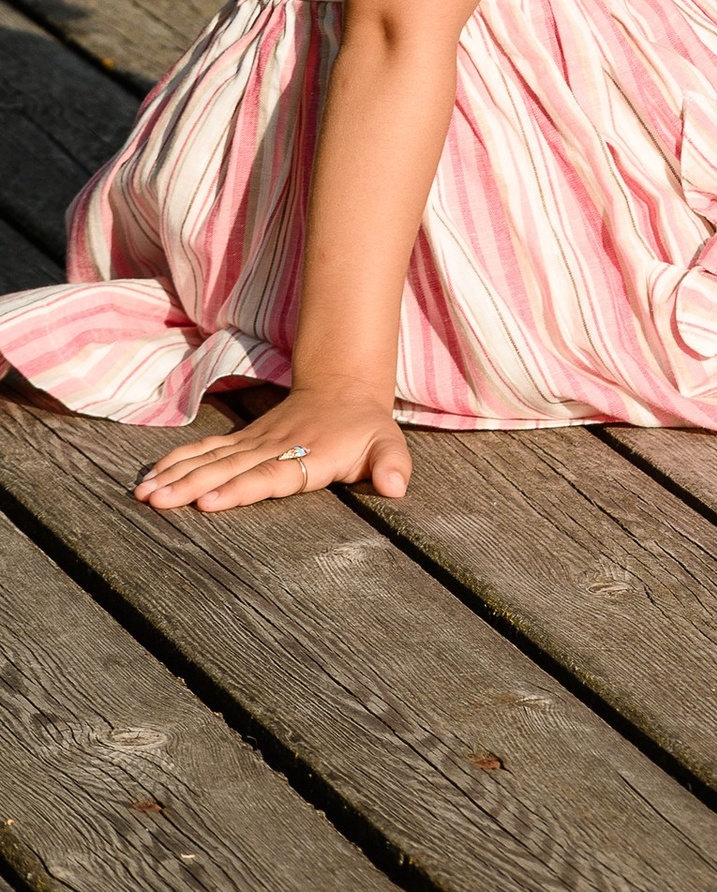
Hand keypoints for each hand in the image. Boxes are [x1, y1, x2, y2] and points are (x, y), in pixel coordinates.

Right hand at [133, 388, 410, 515]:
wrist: (344, 389)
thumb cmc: (366, 429)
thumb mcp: (387, 446)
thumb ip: (392, 465)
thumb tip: (397, 487)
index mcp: (306, 457)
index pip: (270, 476)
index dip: (240, 488)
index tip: (208, 501)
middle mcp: (274, 449)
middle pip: (228, 469)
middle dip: (190, 486)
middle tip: (157, 502)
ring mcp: (254, 443)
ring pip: (210, 459)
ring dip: (176, 475)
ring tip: (144, 494)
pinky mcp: (242, 441)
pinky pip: (206, 451)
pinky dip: (178, 462)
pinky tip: (151, 477)